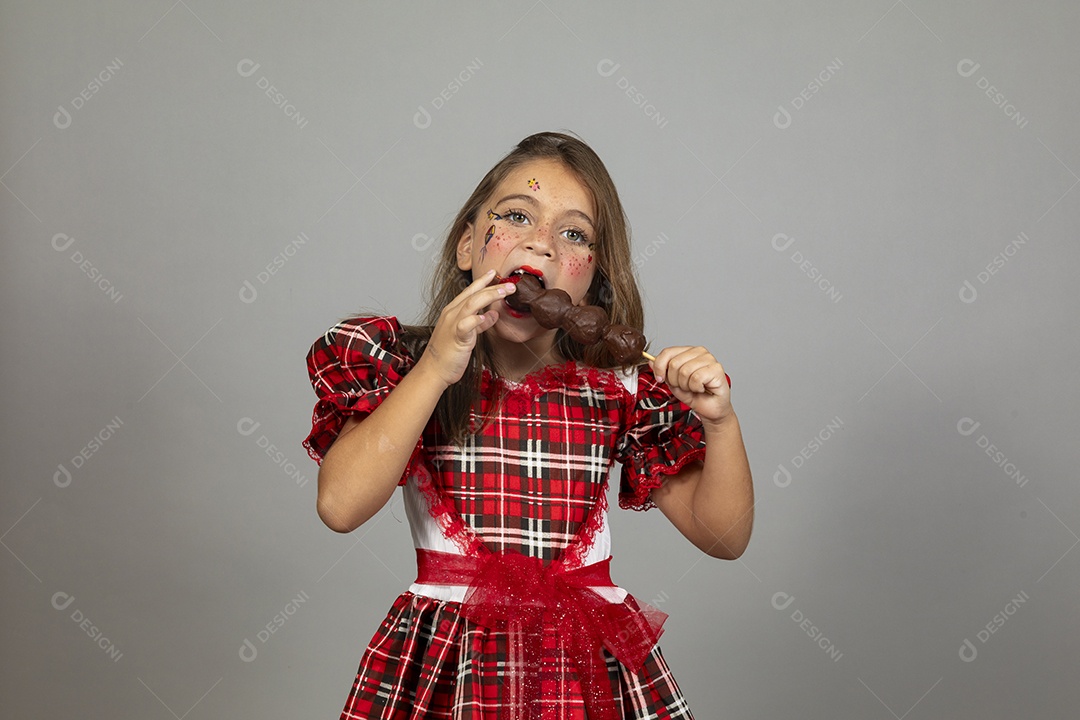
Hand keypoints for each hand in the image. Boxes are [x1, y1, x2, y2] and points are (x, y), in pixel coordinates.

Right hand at [415, 269, 515, 386]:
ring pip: (471, 304)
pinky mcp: (456, 337)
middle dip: (492, 287)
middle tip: (510, 285)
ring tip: (504, 292)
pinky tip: (487, 316)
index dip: (482, 282)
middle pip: (473, 295)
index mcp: (453, 311)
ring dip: (489, 296)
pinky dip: (476, 319)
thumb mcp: (467, 335)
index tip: (494, 273)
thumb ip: (480, 324)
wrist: (433, 370)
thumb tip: (493, 314)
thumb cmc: (449, 353)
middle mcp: (452, 314)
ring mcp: (453, 324)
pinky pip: (466, 325)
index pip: (469, 292)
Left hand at [649, 346, 732, 427]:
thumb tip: (651, 361)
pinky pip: (696, 378)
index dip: (659, 367)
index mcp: (688, 351)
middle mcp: (699, 352)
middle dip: (675, 380)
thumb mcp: (673, 383)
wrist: (709, 409)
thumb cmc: (694, 394)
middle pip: (674, 363)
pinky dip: (696, 388)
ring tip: (694, 388)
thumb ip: (663, 371)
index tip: (659, 379)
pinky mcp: (717, 369)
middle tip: (684, 387)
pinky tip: (702, 389)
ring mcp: (709, 359)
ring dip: (686, 386)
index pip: (667, 352)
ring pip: (685, 371)